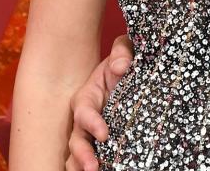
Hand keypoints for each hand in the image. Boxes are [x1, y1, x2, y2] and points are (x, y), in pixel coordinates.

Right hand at [66, 35, 133, 170]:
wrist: (133, 71)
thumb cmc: (124, 60)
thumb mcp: (124, 50)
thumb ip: (122, 51)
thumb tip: (121, 67)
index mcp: (87, 98)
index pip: (84, 113)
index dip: (92, 123)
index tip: (105, 134)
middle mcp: (84, 119)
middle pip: (77, 139)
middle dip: (82, 154)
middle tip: (93, 166)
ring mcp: (91, 133)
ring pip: (78, 153)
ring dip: (82, 164)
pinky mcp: (104, 141)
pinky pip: (93, 156)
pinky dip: (91, 165)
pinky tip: (104, 169)